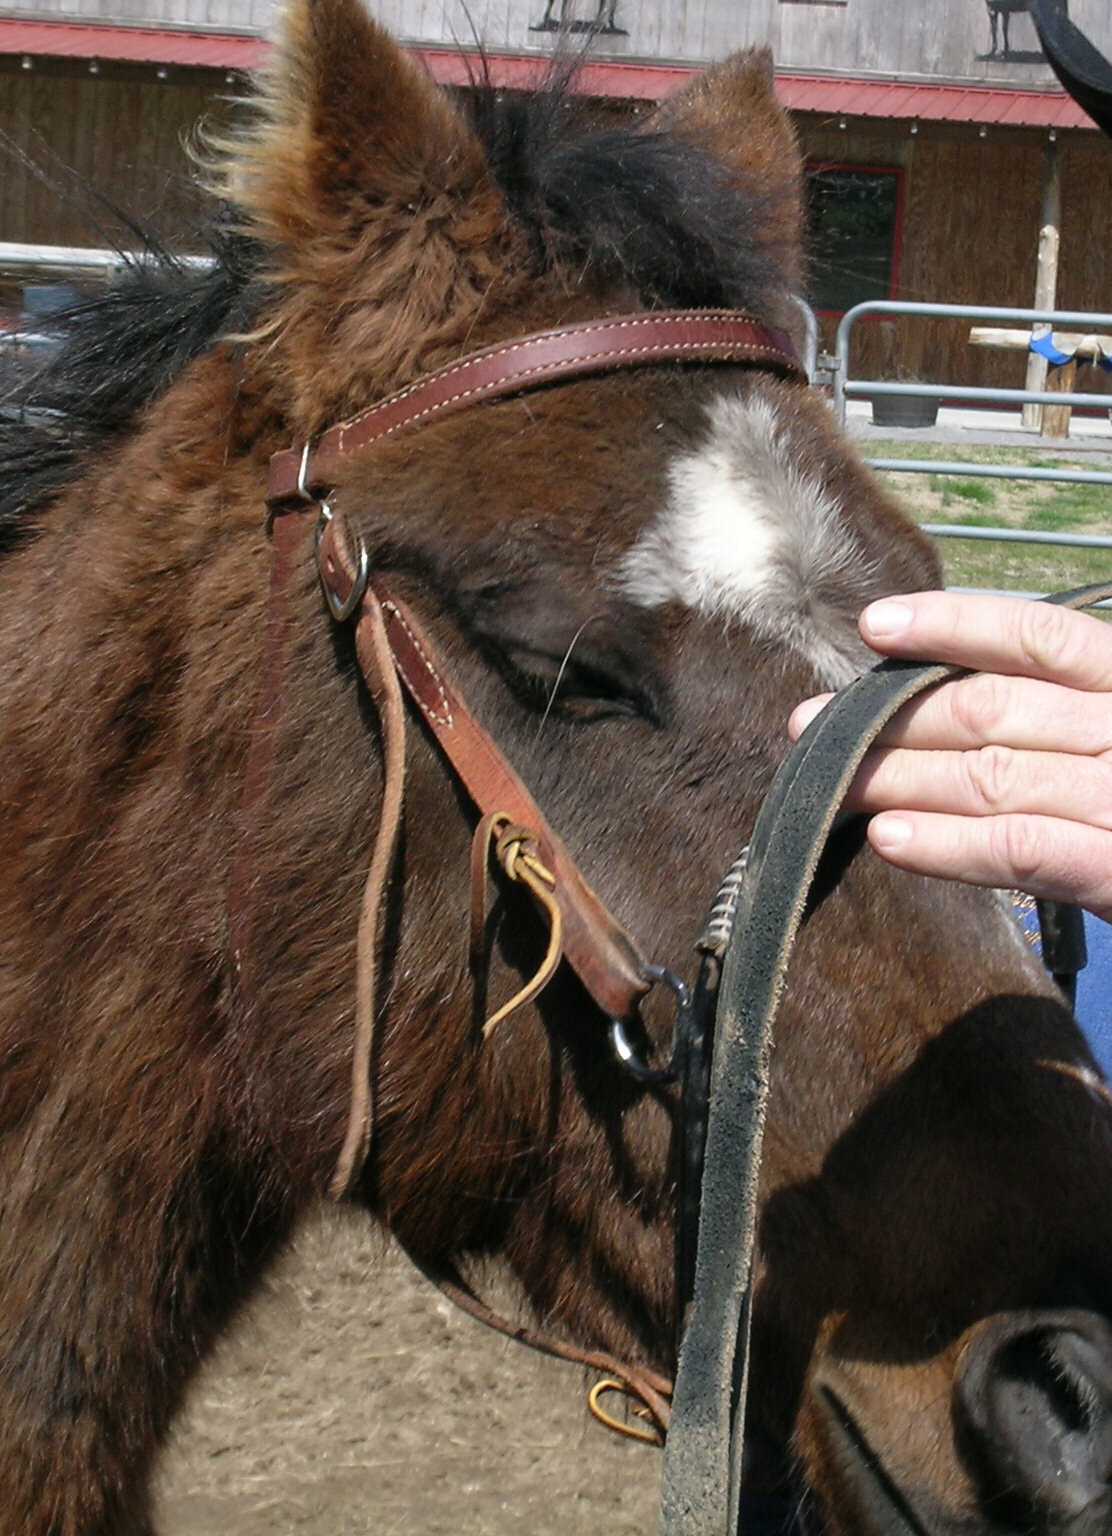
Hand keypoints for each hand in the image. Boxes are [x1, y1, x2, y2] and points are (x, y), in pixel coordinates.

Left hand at [788, 591, 1111, 922]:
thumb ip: (1058, 719)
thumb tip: (937, 706)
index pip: (1039, 637)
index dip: (952, 625)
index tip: (874, 625)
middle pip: (990, 709)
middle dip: (888, 716)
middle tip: (811, 727)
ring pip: (990, 776)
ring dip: (895, 778)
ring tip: (827, 783)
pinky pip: (1023, 849)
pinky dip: (950, 843)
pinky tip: (889, 838)